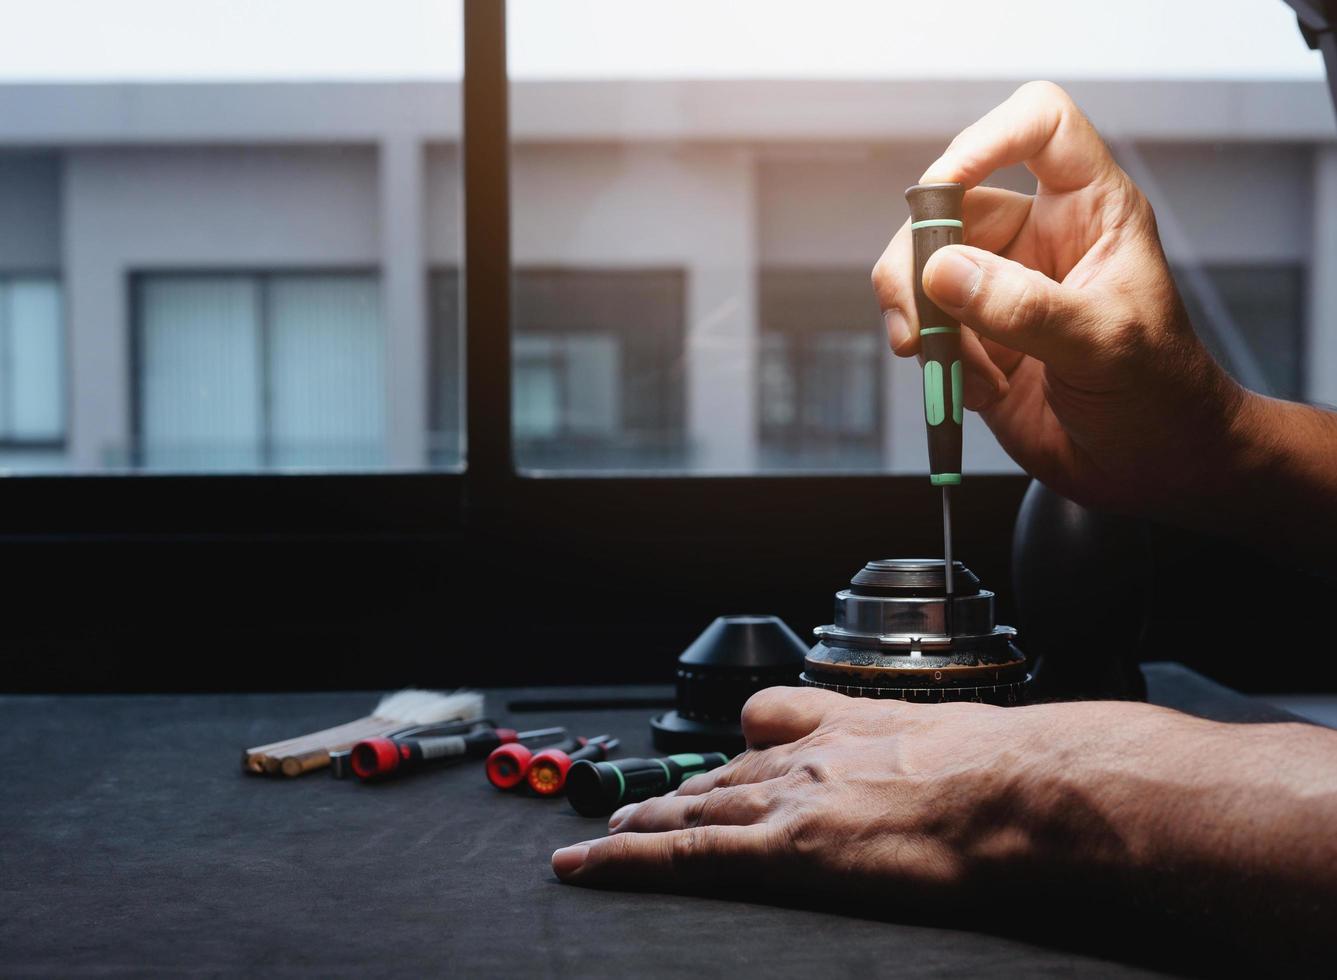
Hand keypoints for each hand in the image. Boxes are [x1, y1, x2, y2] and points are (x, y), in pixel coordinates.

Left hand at [552, 687, 1176, 899]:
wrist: (1021, 790)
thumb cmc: (1008, 769)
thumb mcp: (957, 737)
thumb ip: (920, 744)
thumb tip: (929, 763)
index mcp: (849, 728)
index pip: (765, 728)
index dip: (733, 754)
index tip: (715, 765)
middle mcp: (805, 757)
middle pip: (719, 776)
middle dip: (676, 794)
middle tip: (634, 806)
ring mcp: (787, 800)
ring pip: (689, 810)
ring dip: (641, 822)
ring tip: (604, 835)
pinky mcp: (781, 849)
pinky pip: (683, 854)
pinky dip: (625, 857)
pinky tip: (585, 864)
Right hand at [871, 81, 1248, 520]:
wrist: (1152, 468)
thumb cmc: (1162, 396)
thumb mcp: (1104, 346)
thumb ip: (1025, 307)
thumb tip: (945, 270)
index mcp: (1090, 210)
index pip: (1038, 127)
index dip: (985, 141)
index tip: (943, 190)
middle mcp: (1039, 238)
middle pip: (950, 206)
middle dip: (920, 259)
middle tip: (922, 316)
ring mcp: (1000, 287)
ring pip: (921, 268)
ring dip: (920, 317)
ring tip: (952, 366)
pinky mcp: (973, 336)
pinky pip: (923, 327)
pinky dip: (930, 360)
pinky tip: (972, 389)